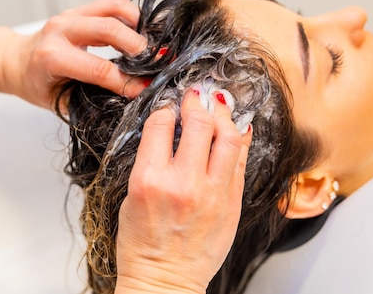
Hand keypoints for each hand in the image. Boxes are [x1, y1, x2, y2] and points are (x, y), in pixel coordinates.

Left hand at [2, 0, 147, 109]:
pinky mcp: (81, 9)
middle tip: (157, 64)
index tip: (144, 90)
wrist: (17, 61)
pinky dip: (132, 17)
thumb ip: (90, 102)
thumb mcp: (58, 102)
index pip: (98, 69)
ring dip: (139, 27)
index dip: (126, 81)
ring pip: (115, 8)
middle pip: (110, 29)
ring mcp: (71, 14)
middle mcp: (61, 30)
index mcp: (52, 57)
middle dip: (139, 49)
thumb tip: (126, 102)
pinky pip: (113, 5)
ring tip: (150, 48)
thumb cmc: (36, 84)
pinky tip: (139, 35)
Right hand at [115, 89, 251, 293]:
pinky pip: (241, 161)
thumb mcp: (132, 194)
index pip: (161, 124)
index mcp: (151, 180)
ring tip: (219, 106)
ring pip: (229, 137)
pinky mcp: (231, 203)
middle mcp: (184, 184)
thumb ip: (151, 158)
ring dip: (224, 114)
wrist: (164, 280)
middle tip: (196, 96)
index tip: (169, 107)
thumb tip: (170, 127)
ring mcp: (213, 194)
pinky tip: (237, 128)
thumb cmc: (142, 243)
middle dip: (198, 102)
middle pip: (200, 124)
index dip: (166, 109)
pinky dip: (240, 139)